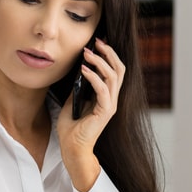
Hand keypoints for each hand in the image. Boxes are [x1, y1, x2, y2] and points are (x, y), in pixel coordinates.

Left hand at [56, 38, 123, 190]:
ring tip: (87, 53)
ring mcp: (110, 105)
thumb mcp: (72, 102)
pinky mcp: (105, 112)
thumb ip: (78, 88)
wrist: (72, 149)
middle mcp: (112, 99)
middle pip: (119, 70)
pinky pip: (102, 89)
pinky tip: (83, 70)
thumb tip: (77, 72)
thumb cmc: (71, 129)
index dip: (109, 55)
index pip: (114, 71)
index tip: (98, 43)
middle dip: (109, 53)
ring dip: (100, 62)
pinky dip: (94, 77)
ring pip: (113, 76)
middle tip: (97, 42)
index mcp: (106, 97)